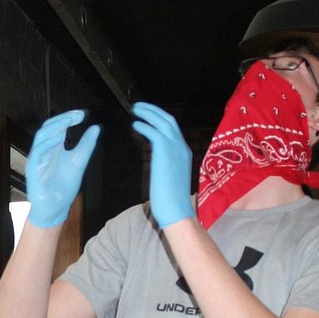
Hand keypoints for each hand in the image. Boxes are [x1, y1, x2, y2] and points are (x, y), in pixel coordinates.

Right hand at [25, 110, 100, 227]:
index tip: (82, 115)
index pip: (58, 126)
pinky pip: (37, 153)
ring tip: (68, 122)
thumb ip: (86, 145)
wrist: (56, 208)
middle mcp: (45, 150)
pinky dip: (46, 144)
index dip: (68, 118)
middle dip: (62, 119)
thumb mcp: (79, 162)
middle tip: (77, 116)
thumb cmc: (64, 186)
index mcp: (54, 147)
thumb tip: (95, 127)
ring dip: (54, 128)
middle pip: (48, 128)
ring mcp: (38, 159)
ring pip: (41, 137)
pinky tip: (58, 139)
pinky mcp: (33, 169)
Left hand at [131, 102, 193, 227]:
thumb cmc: (171, 199)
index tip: (148, 115)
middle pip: (169, 120)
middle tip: (138, 107)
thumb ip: (166, 164)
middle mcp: (182, 147)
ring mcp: (176, 148)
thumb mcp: (170, 177)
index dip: (159, 119)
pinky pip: (154, 132)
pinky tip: (135, 125)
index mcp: (184, 152)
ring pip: (163, 122)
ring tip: (134, 110)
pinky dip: (144, 126)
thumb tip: (157, 161)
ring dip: (148, 113)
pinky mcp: (165, 153)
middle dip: (154, 110)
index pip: (173, 129)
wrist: (176, 210)